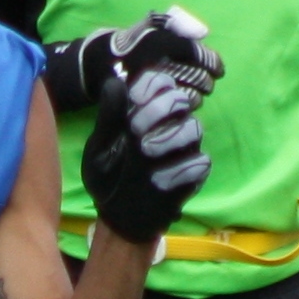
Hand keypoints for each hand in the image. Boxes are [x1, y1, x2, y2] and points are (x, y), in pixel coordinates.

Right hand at [42, 7, 222, 115]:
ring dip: (196, 97)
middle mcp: (150, 64)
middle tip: (208, 83)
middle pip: (194, 77)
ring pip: (186, 97)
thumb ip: (178, 24)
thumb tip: (203, 32)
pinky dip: (182, 113)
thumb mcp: (152, 25)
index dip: (211, 61)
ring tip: (196, 95)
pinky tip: (183, 110)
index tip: (218, 68)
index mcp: (156, 41)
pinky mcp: (140, 108)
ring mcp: (144, 89)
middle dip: (205, 81)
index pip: (195, 53)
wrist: (98, 64)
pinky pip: (171, 114)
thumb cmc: (134, 43)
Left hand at [81, 63, 211, 243]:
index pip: (159, 82)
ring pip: (194, 127)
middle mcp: (168, 124)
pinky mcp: (194, 172)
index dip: (152, 85)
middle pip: (179, 100)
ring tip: (146, 153)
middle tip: (136, 130)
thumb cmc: (107, 176)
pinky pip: (199, 161)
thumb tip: (115, 82)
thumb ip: (109, 117)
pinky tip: (158, 180)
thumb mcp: (99, 147)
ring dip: (169, 138)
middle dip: (158, 111)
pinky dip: (178, 170)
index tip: (136, 99)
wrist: (117, 216)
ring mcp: (184, 148)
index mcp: (144, 112)